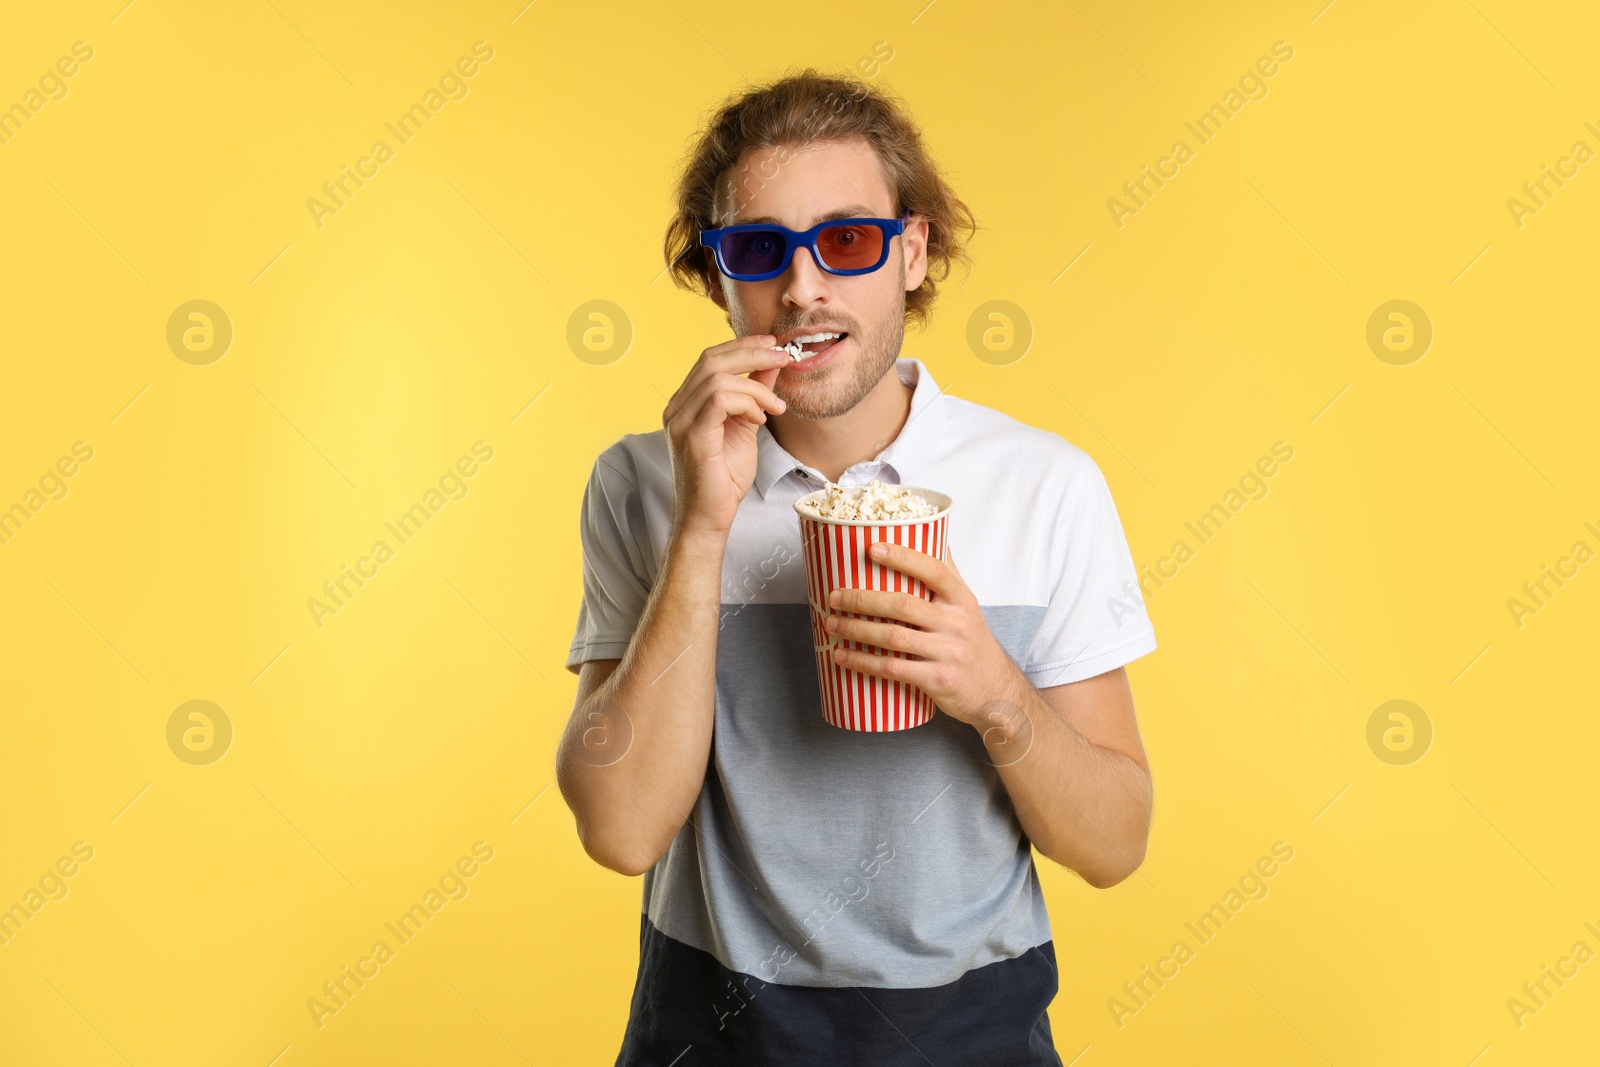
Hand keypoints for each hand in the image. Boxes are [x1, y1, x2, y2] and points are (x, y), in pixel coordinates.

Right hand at [662, 336, 790, 539]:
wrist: (709, 518)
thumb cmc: (725, 478)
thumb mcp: (746, 427)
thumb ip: (754, 395)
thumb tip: (771, 366)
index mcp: (686, 402)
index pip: (710, 359)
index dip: (742, 346)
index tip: (773, 345)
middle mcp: (676, 407)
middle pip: (711, 359)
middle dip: (751, 353)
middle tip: (782, 358)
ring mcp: (680, 421)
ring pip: (718, 378)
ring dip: (756, 387)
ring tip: (774, 408)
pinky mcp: (691, 436)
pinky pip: (720, 400)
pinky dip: (747, 403)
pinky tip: (759, 419)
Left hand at [823, 542, 1025, 729]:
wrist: (995, 692)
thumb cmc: (972, 644)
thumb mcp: (967, 606)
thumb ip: (947, 574)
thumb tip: (930, 533)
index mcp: (962, 599)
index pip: (933, 570)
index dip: (902, 557)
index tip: (871, 548)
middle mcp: (957, 623)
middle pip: (903, 605)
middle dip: (862, 600)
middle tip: (834, 597)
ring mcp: (948, 653)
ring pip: (893, 637)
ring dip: (856, 630)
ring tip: (831, 624)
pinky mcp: (938, 680)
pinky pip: (893, 668)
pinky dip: (863, 662)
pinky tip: (842, 656)